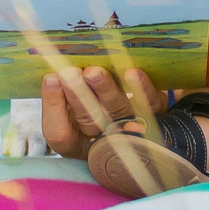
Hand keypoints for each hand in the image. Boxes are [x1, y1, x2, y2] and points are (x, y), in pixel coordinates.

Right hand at [40, 63, 160, 159]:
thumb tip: (56, 67)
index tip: (51, 78)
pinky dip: (141, 89)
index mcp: (77, 141)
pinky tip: (132, 73)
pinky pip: (150, 105)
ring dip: (105, 90)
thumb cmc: (97, 100)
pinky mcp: (157, 116)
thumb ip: (65, 87)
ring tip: (94, 72)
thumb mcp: (76, 99)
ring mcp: (132, 129)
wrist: (141, 103)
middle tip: (69, 73)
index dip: (53, 107)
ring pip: (117, 112)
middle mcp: (103, 141)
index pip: (60, 134)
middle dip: (78, 96)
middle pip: (89, 121)